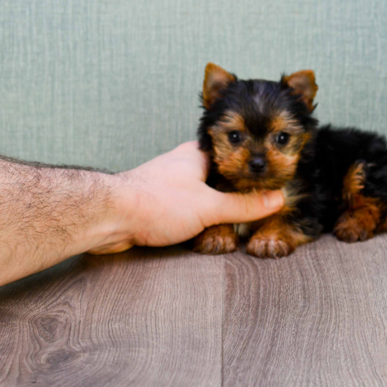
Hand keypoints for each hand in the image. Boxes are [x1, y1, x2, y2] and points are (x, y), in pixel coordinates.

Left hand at [95, 142, 283, 253]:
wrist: (109, 217)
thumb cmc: (154, 203)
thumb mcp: (210, 206)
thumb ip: (245, 205)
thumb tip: (277, 199)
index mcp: (198, 153)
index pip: (235, 155)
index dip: (252, 170)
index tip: (270, 184)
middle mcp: (183, 164)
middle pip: (220, 176)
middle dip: (235, 194)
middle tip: (255, 211)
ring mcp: (170, 183)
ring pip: (202, 193)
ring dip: (216, 210)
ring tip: (234, 227)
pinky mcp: (158, 203)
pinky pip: (187, 209)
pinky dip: (199, 220)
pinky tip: (207, 233)